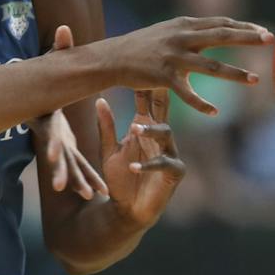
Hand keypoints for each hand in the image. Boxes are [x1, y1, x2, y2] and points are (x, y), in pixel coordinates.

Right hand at [30, 25, 109, 199]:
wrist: (36, 104)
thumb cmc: (45, 84)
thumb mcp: (50, 68)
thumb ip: (57, 52)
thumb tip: (64, 28)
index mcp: (47, 120)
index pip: (45, 132)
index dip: (47, 142)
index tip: (49, 156)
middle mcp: (52, 138)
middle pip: (55, 156)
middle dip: (60, 171)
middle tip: (62, 186)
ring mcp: (60, 149)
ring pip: (70, 169)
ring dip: (79, 182)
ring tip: (92, 195)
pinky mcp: (68, 153)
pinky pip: (80, 169)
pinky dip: (89, 180)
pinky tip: (101, 192)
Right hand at [97, 16, 272, 114]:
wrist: (112, 58)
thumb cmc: (140, 46)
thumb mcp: (166, 31)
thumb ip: (190, 31)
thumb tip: (214, 29)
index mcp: (184, 25)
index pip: (220, 23)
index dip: (243, 27)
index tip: (263, 32)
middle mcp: (181, 38)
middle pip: (221, 36)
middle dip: (247, 38)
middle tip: (269, 40)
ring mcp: (173, 57)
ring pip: (210, 66)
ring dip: (235, 74)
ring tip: (255, 80)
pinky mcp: (163, 77)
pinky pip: (187, 93)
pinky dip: (201, 104)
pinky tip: (215, 112)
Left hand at [97, 89, 184, 227]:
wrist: (126, 210)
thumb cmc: (120, 178)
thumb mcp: (109, 150)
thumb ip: (106, 127)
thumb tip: (99, 99)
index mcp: (146, 128)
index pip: (148, 101)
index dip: (145, 84)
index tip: (141, 63)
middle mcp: (161, 137)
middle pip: (162, 110)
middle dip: (159, 94)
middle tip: (154, 80)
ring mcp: (170, 153)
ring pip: (167, 133)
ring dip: (151, 131)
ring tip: (134, 130)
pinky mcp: (174, 173)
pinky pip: (165, 164)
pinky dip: (148, 165)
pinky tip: (133, 166)